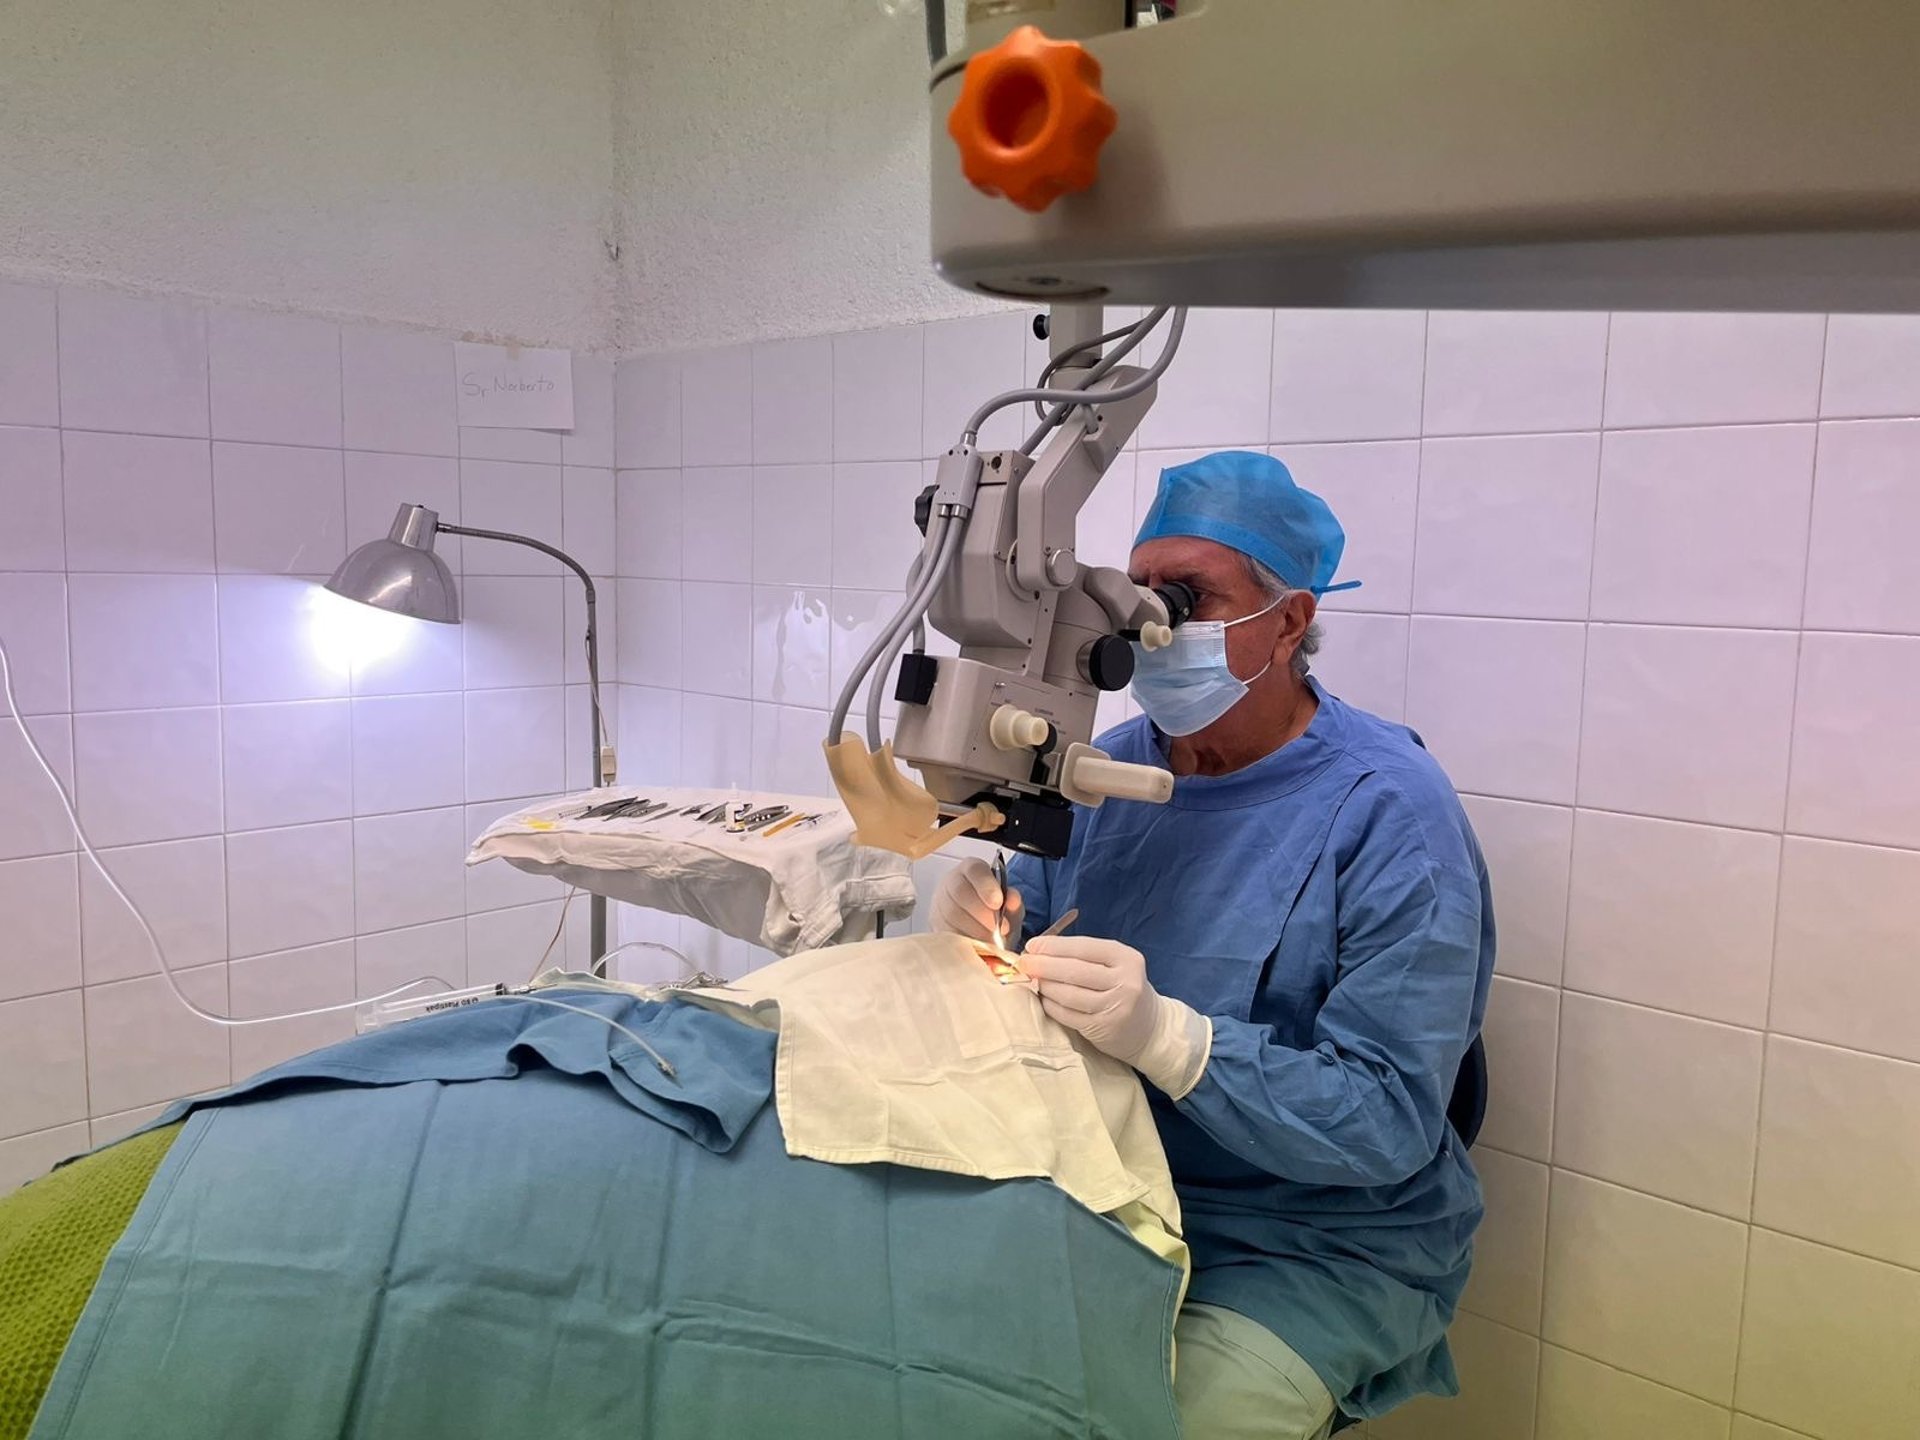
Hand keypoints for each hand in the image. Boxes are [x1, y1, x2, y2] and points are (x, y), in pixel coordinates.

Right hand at [930, 858, 1023, 945]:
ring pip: (951, 914)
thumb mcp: (1010, 906)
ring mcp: (939, 903)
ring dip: (974, 930)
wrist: (981, 927)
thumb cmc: (996, 912)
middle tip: (998, 929)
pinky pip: (945, 932)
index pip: (975, 870)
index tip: (997, 903)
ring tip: (991, 941)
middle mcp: (951, 882)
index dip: (986, 886)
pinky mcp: (934, 924)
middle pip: (960, 892)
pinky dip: (963, 942)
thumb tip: (1012, 900)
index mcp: (972, 869)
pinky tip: (977, 947)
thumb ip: (1013, 902)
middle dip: (982, 914)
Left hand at [1022, 935, 1211, 1098]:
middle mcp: (1124, 981)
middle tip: (1024, 963)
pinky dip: (1051, 1006)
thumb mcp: (1115, 964)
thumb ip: (1084, 955)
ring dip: (1045, 987)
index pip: (1083, 947)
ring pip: (1069, 994)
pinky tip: (1045, 1000)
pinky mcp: (1104, 1028)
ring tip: (1035, 981)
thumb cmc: (1123, 988)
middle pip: (1074, 971)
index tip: (1032, 946)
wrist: (1150, 1028)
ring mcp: (1115, 1007)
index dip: (1053, 946)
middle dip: (1043, 965)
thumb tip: (1039, 949)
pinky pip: (1068, 1015)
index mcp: (1126, 958)